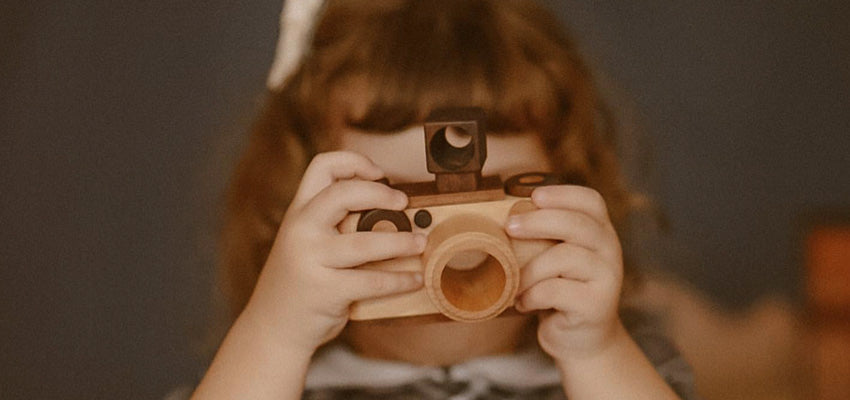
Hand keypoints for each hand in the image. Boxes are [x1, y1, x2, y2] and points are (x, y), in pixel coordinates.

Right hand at [245, 151, 425, 353]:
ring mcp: (311, 259)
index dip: (354, 162)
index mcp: (299, 212)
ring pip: (366, 242)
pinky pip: (373, 281)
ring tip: (420, 242)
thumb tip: (389, 208)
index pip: (322, 166)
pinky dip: (400, 280)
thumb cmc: (300, 280)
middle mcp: (301, 229)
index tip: (379, 173)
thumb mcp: (304, 241)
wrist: (272, 326)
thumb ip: (331, 222)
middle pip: (343, 193)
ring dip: (401, 242)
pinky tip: (415, 279)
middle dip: (381, 194)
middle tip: (404, 204)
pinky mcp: (326, 290)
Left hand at [506, 185, 624, 360]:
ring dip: (530, 269)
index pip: (590, 201)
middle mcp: (610, 249)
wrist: (581, 339)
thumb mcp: (556, 257)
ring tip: (515, 282)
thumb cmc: (560, 291)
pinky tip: (523, 303)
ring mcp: (608, 277)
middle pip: (577, 223)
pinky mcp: (597, 305)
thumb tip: (508, 215)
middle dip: (538, 221)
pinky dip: (531, 295)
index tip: (534, 196)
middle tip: (509, 227)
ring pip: (564, 257)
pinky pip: (556, 290)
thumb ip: (545, 236)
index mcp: (600, 231)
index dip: (562, 194)